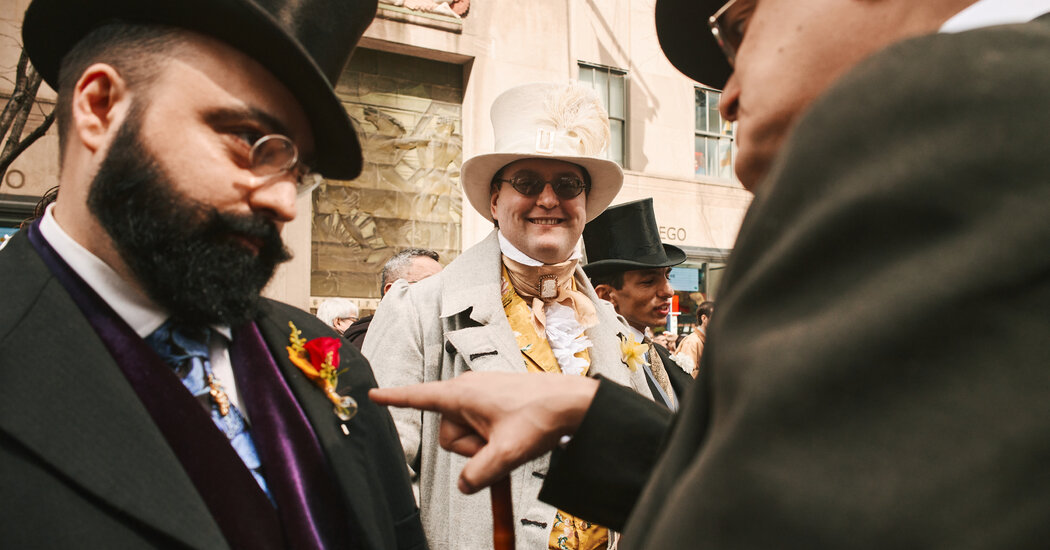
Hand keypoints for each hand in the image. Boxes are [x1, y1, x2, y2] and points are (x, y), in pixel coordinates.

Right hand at [369, 371, 597, 492]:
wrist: (571, 402)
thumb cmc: (540, 416)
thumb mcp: (507, 453)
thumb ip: (478, 473)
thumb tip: (464, 485)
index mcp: (461, 393)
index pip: (418, 397)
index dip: (394, 399)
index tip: (372, 395)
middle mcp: (467, 389)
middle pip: (448, 432)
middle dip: (469, 447)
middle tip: (498, 444)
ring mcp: (480, 394)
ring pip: (464, 432)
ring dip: (483, 444)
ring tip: (509, 437)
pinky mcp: (492, 400)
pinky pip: (478, 426)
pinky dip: (490, 438)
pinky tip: (508, 436)